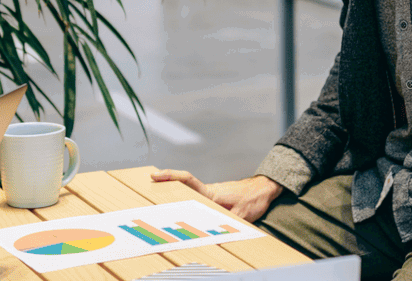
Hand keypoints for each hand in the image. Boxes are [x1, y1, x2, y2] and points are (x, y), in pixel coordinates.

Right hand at [150, 170, 282, 222]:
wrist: (265, 189)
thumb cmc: (253, 199)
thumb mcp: (240, 216)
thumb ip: (225, 225)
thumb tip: (212, 235)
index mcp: (210, 192)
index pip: (187, 180)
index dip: (170, 176)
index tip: (155, 176)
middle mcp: (208, 191)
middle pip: (182, 188)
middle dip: (165, 191)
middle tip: (146, 198)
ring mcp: (211, 194)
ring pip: (190, 197)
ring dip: (178, 202)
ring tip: (163, 216)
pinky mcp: (215, 199)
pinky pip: (199, 202)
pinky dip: (191, 209)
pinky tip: (188, 221)